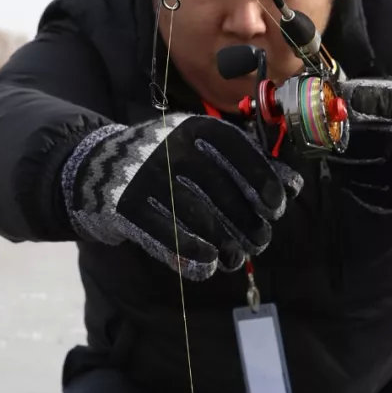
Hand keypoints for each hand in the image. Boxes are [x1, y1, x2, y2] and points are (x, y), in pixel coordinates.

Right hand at [62, 114, 290, 278]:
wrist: (97, 169)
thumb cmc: (165, 162)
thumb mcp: (200, 150)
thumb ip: (243, 163)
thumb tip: (294, 184)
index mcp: (192, 128)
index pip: (237, 151)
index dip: (262, 180)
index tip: (276, 207)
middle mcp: (169, 147)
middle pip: (221, 191)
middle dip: (246, 221)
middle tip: (259, 241)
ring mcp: (145, 177)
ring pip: (197, 217)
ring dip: (224, 244)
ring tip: (236, 258)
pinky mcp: (126, 207)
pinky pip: (168, 236)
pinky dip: (193, 254)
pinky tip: (209, 264)